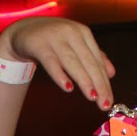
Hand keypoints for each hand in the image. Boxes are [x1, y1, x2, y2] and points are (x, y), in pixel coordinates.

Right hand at [0, 18, 115, 106]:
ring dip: (84, 80)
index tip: (109, 101)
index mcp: (84, 33)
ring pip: (73, 62)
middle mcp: (72, 33)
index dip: (105, 82)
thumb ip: (93, 57)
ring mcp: (55, 38)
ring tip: (93, 97)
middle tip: (104, 104)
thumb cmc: (54, 40)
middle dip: (98, 84)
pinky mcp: (40, 45)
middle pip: (88, 62)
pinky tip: (68, 87)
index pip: (97, 61)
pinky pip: (51, 62)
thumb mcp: (76, 45)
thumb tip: (111, 73)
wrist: (25, 30)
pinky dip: (60, 75)